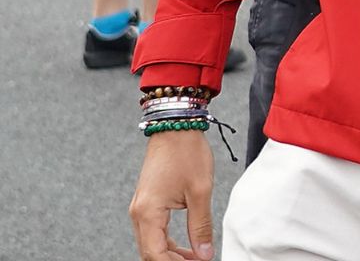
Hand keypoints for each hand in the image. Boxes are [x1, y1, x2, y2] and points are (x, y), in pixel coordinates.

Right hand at [130, 131, 215, 260]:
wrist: (175, 127)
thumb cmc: (187, 154)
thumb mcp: (200, 192)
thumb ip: (201, 226)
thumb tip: (205, 254)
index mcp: (148, 213)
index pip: (155, 254)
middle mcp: (139, 214)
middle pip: (150, 252)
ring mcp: (141, 208)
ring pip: (151, 244)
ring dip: (171, 255)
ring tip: (197, 258)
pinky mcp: (147, 203)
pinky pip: (154, 231)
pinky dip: (168, 242)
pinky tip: (186, 246)